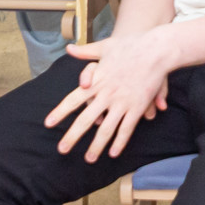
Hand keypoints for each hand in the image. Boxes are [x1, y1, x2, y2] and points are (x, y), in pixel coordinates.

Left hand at [43, 29, 173, 163]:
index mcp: (96, 81)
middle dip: (73, 136)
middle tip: (62, 149)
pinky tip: (114, 153)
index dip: (60, 112)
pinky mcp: (138, 107)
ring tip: (89, 159)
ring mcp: (122, 102)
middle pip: (86, 120)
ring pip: (106, 129)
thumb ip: (85, 51)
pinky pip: (127, 128)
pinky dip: (120, 142)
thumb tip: (68, 48)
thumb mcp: (105, 46)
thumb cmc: (131, 45)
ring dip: (96, 146)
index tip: (48, 123)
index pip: (73, 100)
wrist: (156, 50)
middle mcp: (107, 94)